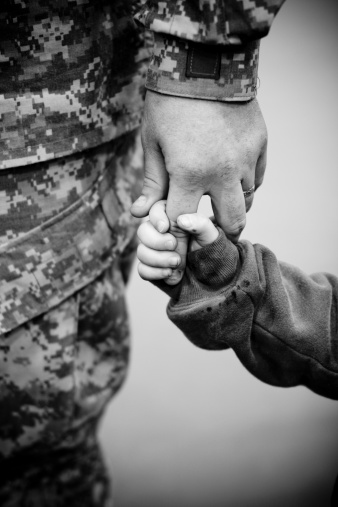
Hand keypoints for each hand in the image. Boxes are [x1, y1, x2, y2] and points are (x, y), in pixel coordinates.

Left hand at [131, 91, 266, 283]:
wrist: (202, 63)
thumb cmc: (168, 104)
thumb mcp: (153, 143)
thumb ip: (151, 183)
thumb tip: (140, 213)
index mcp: (189, 174)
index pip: (184, 223)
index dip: (177, 234)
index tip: (176, 236)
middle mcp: (221, 173)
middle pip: (230, 223)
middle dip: (217, 233)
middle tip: (208, 230)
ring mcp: (244, 159)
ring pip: (247, 201)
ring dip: (232, 207)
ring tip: (218, 200)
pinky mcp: (259, 144)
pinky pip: (256, 177)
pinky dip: (245, 183)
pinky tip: (231, 175)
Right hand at [137, 201, 217, 280]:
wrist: (211, 275)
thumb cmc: (211, 249)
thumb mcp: (210, 235)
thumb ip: (199, 224)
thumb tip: (181, 219)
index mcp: (171, 217)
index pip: (155, 210)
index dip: (156, 218)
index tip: (165, 228)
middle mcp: (158, 232)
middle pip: (143, 231)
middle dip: (156, 241)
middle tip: (173, 245)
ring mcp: (153, 251)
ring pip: (141, 251)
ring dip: (158, 258)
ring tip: (176, 262)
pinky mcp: (150, 268)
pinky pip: (142, 269)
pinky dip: (155, 272)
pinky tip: (169, 273)